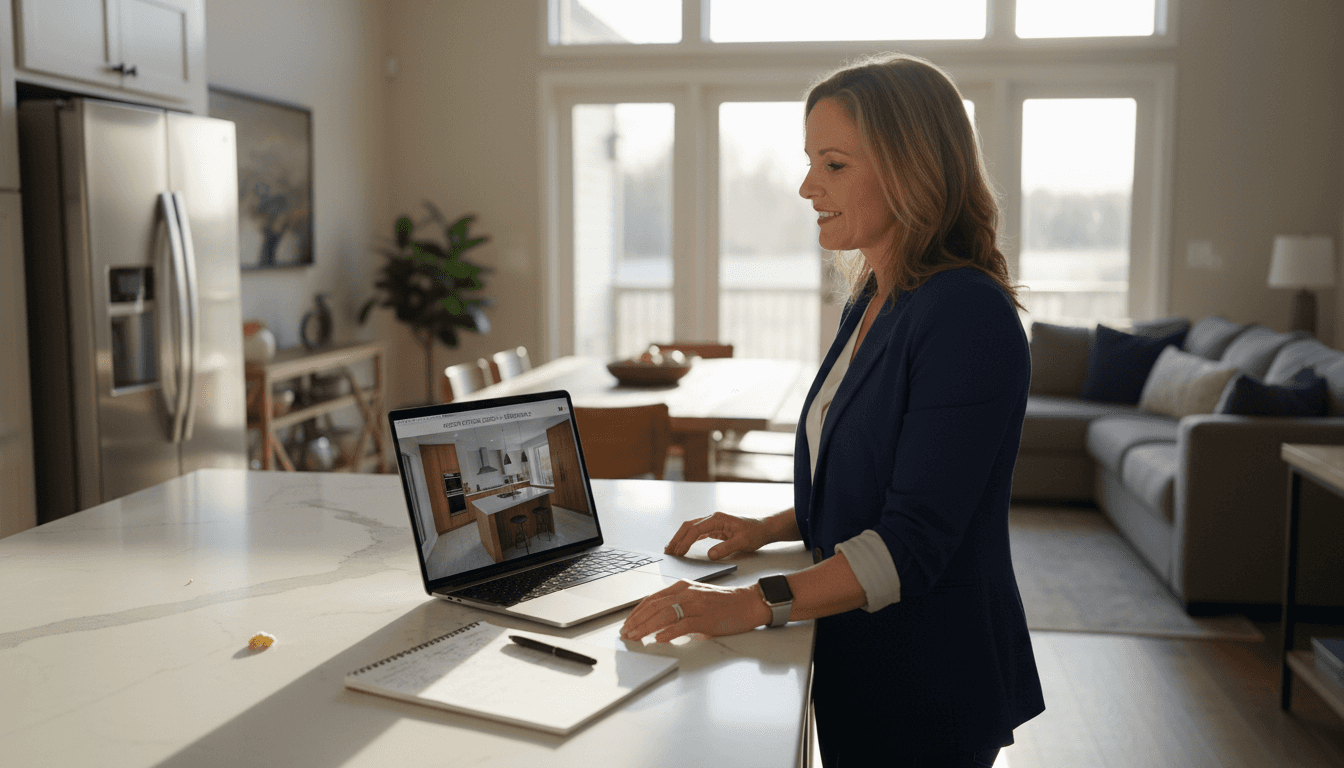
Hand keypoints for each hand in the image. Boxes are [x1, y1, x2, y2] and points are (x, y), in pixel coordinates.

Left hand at [620, 579, 770, 642]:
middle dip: (637, 621)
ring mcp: (696, 605)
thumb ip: (678, 606)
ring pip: (664, 615)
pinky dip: (668, 632)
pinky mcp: (705, 618)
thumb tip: (658, 622)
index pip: (653, 598)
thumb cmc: (723, 603)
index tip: (628, 623)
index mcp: (682, 587)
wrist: (748, 603)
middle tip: (626, 633)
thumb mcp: (696, 599)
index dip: (637, 612)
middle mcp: (686, 593)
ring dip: (646, 627)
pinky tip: (659, 639)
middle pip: (654, 606)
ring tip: (635, 637)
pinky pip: (682, 625)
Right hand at [664, 511, 775, 559]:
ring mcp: (712, 522)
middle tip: (669, 551)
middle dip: (677, 538)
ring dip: (680, 538)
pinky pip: (697, 532)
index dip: (686, 541)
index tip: (679, 552)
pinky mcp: (714, 528)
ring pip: (691, 528)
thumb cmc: (755, 533)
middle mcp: (713, 518)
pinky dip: (688, 539)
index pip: (696, 530)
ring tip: (671, 549)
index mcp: (718, 519)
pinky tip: (683, 546)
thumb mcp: (742, 542)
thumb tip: (710, 555)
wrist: (763, 528)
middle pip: (689, 526)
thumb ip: (726, 548)